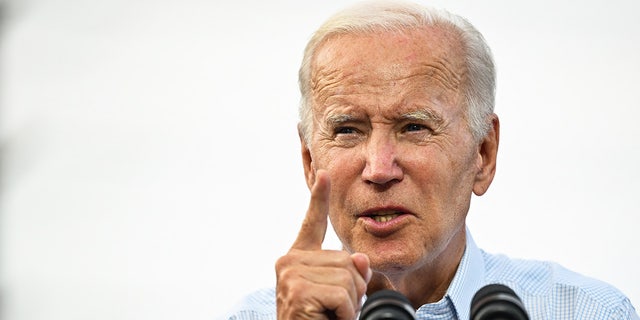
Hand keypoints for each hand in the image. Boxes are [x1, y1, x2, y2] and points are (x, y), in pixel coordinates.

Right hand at [275, 170, 371, 319]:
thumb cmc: (319, 319)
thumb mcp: (337, 294)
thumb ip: (348, 272)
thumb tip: (360, 259)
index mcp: (299, 259)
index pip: (312, 224)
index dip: (319, 198)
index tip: (325, 174)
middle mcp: (290, 261)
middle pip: (348, 260)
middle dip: (353, 290)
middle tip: (333, 310)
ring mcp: (291, 274)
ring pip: (349, 279)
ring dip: (348, 305)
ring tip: (328, 316)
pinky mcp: (298, 290)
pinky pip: (343, 297)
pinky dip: (344, 316)